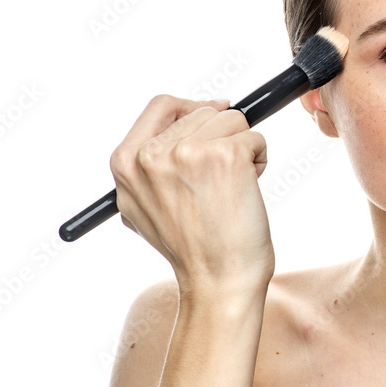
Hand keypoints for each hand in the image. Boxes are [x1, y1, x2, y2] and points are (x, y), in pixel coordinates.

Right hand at [109, 95, 274, 293]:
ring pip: (231, 120)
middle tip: (221, 177)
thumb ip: (148, 165)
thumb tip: (182, 124)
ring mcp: (188, 152)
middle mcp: (151, 155)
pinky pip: (254, 136)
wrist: (217, 281)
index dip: (192, 107)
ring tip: (232, 186)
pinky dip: (259, 158)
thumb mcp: (142, 206)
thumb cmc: (191, 248)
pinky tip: (247, 189)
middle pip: (202, 111)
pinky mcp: (225, 156)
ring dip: (242, 148)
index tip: (213, 114)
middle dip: (222, 137)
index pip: (161, 105)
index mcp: (125, 163)